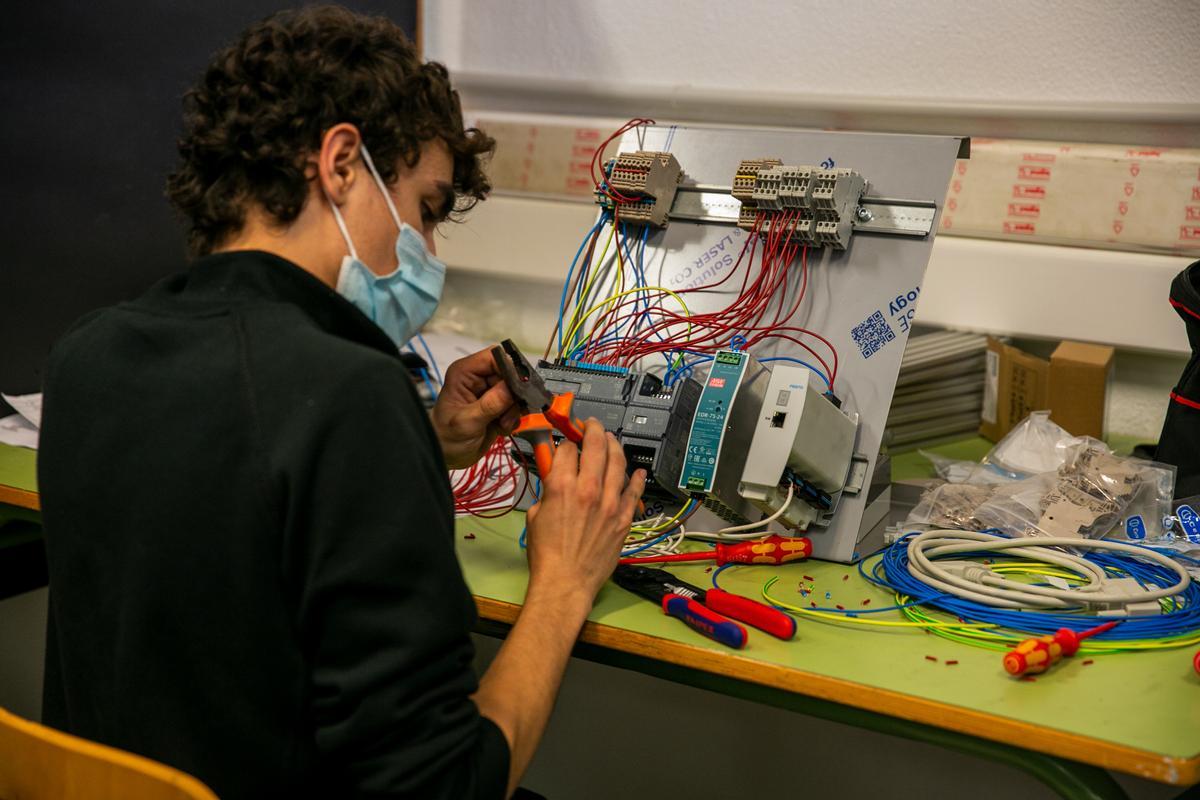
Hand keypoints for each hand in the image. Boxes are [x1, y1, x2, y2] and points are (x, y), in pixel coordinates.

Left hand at [430, 347, 521, 469]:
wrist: (447, 456)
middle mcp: (479, 379)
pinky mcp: (499, 406)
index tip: (517, 387)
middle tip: (506, 413)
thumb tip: (511, 388)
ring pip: (517, 391)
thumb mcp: (466, 422)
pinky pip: (516, 406)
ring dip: (513, 410)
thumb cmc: (445, 437)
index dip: (509, 368)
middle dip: (513, 395)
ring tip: (501, 423)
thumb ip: (490, 405)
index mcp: (465, 373)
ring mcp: (490, 393)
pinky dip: (513, 419)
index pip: (494, 356)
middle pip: (510, 374)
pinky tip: (500, 427)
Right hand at [524, 419, 646, 604]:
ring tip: (611, 440)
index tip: (567, 442)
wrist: (565, 583)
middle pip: (596, 446)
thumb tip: (555, 481)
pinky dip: (637, 478)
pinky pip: (634, 492)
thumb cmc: (546, 555)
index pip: (567, 450)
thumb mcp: (536, 515)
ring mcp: (610, 504)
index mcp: (561, 487)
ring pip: (618, 463)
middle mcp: (589, 490)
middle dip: (593, 430)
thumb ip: (548, 492)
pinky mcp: (623, 519)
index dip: (566, 442)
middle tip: (592, 425)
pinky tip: (637, 471)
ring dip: (615, 446)